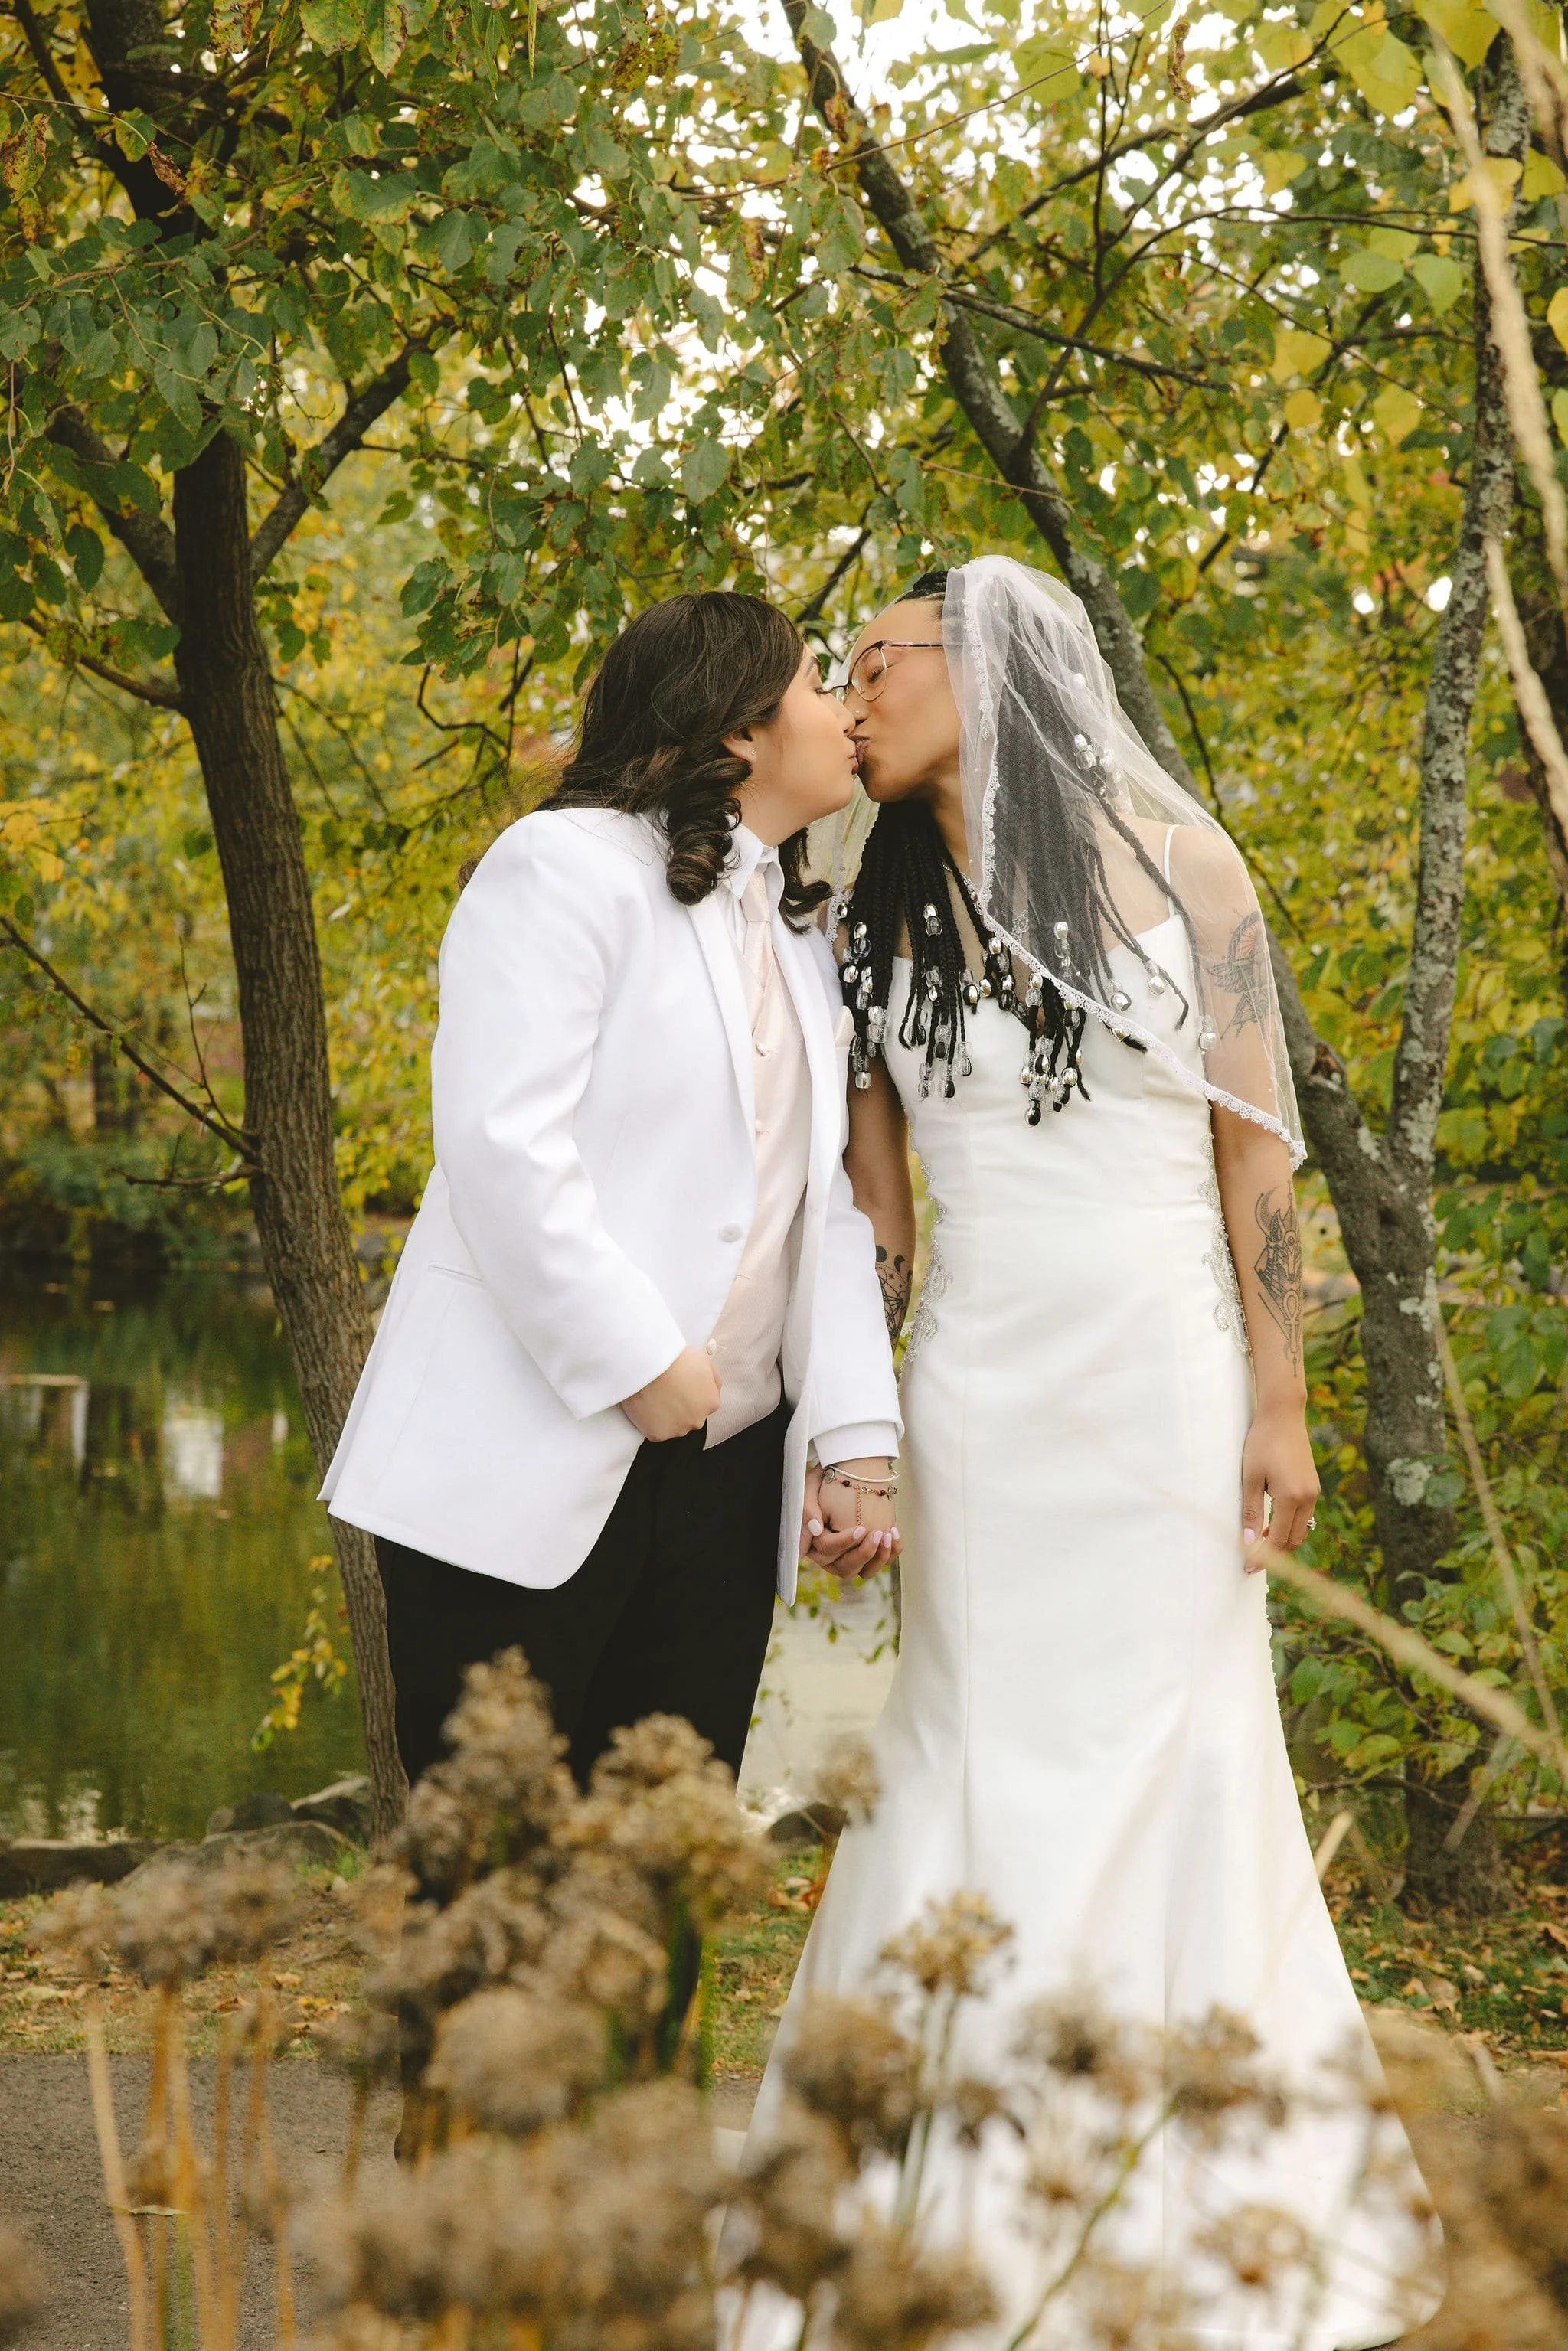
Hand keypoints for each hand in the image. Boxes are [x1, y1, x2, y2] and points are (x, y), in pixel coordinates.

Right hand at [621, 1347, 719, 1441]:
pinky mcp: (658, 1434)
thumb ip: (713, 1378)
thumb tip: (713, 1387)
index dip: (690, 1393)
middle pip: (690, 1416)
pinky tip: (648, 1406)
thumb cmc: (675, 1360)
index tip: (679, 1385)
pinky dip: (650, 1421)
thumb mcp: (704, 1360)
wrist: (650, 1366)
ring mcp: (677, 1429)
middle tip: (666, 1390)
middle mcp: (697, 1420)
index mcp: (711, 1403)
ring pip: (673, 1425)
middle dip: (680, 1407)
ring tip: (655, 1396)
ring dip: (665, 1415)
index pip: (704, 1403)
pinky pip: (655, 1430)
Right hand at [803, 1457, 900, 1581]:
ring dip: (878, 1558)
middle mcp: (830, 1556)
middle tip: (877, 1534)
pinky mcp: (869, 1552)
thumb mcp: (810, 1485)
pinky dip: (891, 1552)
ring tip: (888, 1536)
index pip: (826, 1551)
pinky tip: (895, 1533)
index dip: (843, 1543)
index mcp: (812, 1542)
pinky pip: (881, 1562)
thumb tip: (816, 1530)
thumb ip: (807, 1507)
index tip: (861, 1528)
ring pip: (864, 1572)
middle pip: (845, 1568)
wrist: (848, 1471)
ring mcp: (850, 1556)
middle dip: (863, 1554)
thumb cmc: (825, 1478)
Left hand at [1241, 1401, 1318, 1567]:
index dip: (1263, 1557)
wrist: (1283, 1415)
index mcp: (1292, 1498)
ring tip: (1259, 1542)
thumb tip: (1248, 1543)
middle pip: (1294, 1540)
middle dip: (1274, 1554)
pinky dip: (1289, 1526)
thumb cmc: (1262, 1443)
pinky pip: (1304, 1516)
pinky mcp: (1313, 1485)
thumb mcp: (1251, 1478)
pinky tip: (1272, 1523)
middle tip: (1251, 1560)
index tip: (1247, 1567)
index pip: (1279, 1540)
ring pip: (1301, 1529)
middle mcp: (1308, 1498)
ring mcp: (1314, 1492)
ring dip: (1282, 1539)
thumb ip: (1251, 1512)